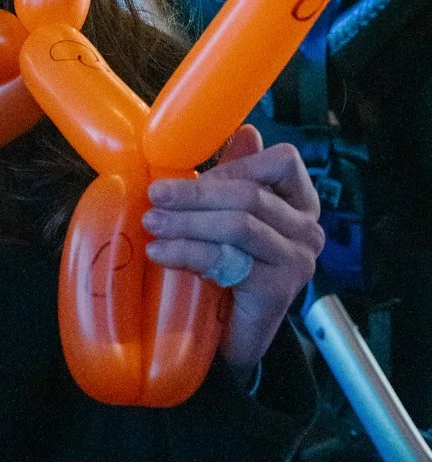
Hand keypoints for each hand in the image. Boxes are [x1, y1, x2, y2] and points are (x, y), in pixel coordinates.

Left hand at [143, 127, 324, 370]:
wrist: (234, 332)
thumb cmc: (231, 262)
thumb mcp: (230, 212)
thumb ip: (236, 175)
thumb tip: (246, 129)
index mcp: (301, 202)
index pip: (284, 161)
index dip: (235, 164)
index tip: (195, 173)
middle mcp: (308, 230)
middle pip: (250, 195)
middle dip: (196, 194)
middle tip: (154, 197)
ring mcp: (298, 261)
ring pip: (238, 226)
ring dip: (187, 222)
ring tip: (152, 225)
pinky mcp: (280, 291)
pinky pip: (229, 261)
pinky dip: (189, 253)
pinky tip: (162, 254)